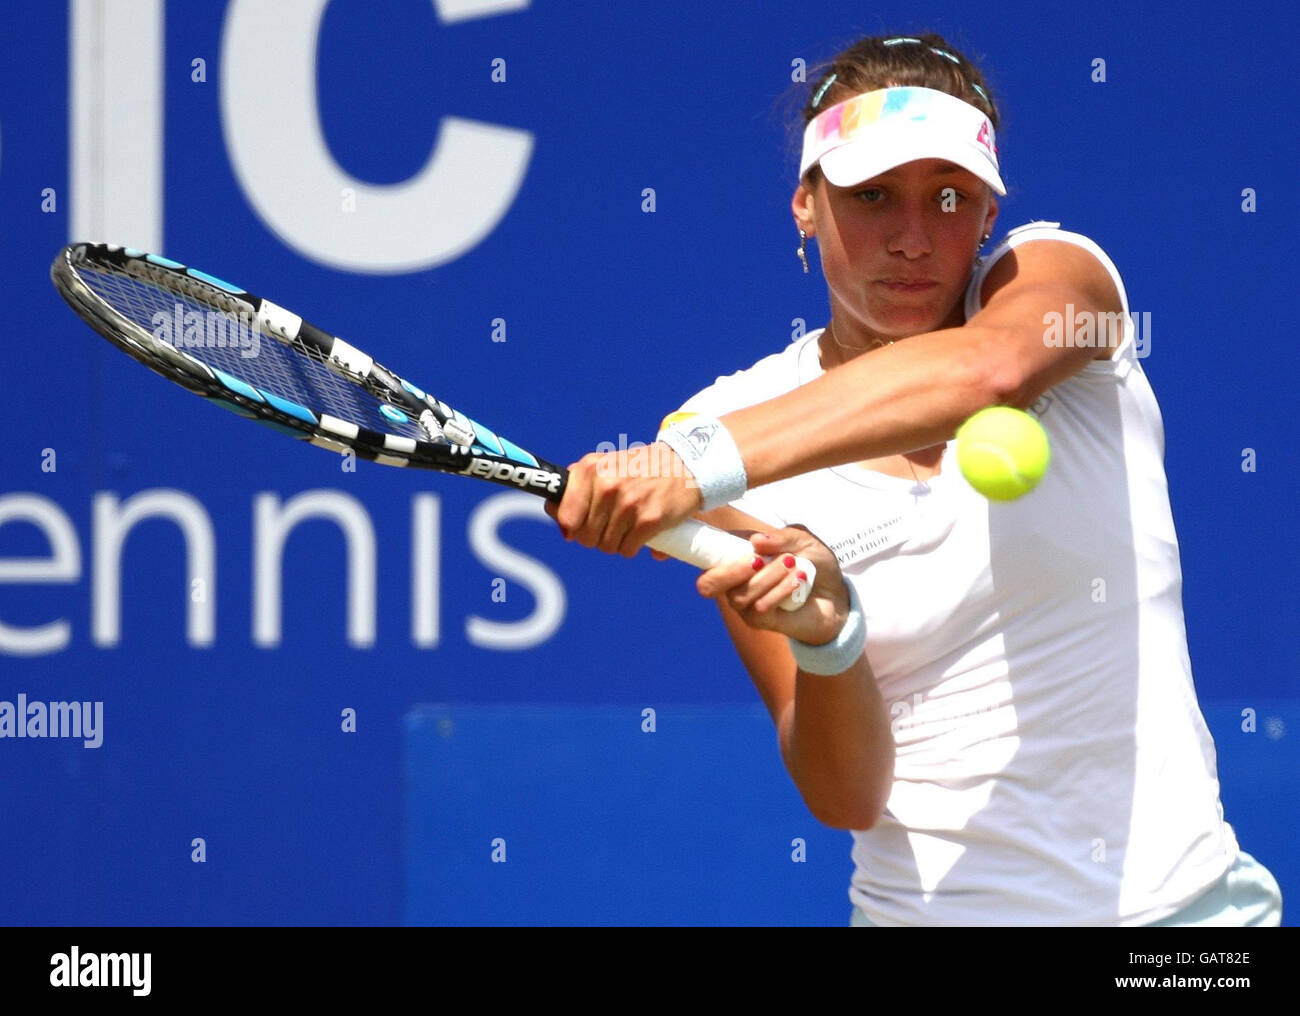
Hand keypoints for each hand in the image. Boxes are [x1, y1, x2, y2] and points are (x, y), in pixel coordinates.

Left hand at [546, 442, 703, 556]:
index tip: (573, 527)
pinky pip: (626, 550)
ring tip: (627, 526)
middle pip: (584, 536)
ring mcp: (628, 504)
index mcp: (592, 469)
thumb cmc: (641, 468)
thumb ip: (580, 482)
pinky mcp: (649, 520)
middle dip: (594, 537)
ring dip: (615, 542)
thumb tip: (553, 508)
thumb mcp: (607, 463)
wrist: (686, 465)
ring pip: (606, 545)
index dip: (568, 525)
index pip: (564, 515)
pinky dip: (631, 547)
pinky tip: (640, 533)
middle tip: (609, 526)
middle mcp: (608, 486)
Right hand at [696, 527, 849, 645]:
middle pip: (708, 583)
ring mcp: (745, 604)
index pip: (707, 556)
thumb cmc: (815, 565)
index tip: (727, 539)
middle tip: (759, 560)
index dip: (704, 549)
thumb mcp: (804, 542)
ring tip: (793, 566)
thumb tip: (755, 541)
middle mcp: (735, 582)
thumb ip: (782, 538)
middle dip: (732, 570)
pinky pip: (759, 608)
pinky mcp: (760, 621)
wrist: (838, 595)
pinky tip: (798, 581)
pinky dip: (779, 592)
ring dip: (768, 578)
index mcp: (738, 558)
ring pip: (740, 595)